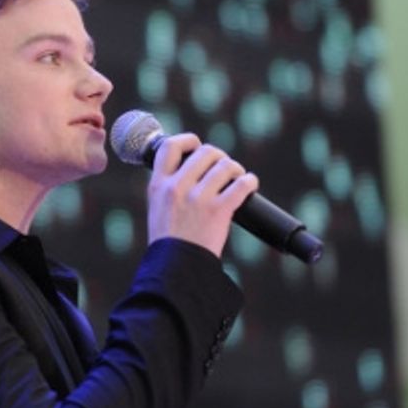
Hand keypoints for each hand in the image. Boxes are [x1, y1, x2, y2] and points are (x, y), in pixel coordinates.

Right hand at [145, 133, 259, 257]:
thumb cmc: (170, 240)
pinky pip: (241, 184)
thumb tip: (193, 165)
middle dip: (219, 157)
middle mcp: (177, 187)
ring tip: (237, 178)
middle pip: (205, 152)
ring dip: (236, 170)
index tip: (196, 145)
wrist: (177, 267)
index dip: (187, 140)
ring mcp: (198, 198)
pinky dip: (250, 182)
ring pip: (226, 165)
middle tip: (223, 168)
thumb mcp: (158, 207)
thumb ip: (170, 186)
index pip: (170, 146)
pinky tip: (250, 185)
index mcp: (158, 185)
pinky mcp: (219, 210)